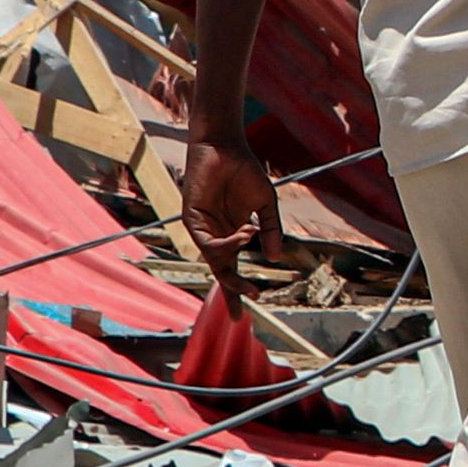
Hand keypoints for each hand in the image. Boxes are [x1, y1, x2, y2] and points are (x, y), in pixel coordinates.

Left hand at [183, 136, 275, 280]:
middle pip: (222, 272)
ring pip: (217, 259)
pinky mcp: (192, 220)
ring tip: (250, 232)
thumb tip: (275, 258)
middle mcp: (216, 236)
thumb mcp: (265, 204)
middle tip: (254, 294)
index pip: (232, 270)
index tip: (241, 318)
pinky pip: (208, 243)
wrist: (225, 148)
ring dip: (235, 252)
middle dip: (235, 289)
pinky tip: (244, 231)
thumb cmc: (245, 172)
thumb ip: (270, 230)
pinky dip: (227, 243)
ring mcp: (203, 229)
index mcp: (233, 235)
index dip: (237, 293)